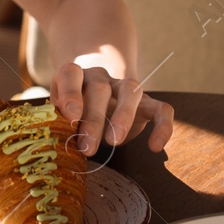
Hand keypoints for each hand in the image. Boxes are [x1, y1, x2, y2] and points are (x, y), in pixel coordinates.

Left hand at [50, 62, 173, 156]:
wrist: (96, 106)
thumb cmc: (74, 114)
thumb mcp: (60, 116)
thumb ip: (60, 121)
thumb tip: (60, 136)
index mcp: (76, 77)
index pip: (70, 74)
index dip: (70, 93)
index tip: (71, 116)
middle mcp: (101, 78)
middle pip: (99, 89)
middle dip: (93, 120)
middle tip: (87, 148)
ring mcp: (125, 87)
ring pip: (130, 91)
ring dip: (123, 116)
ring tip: (114, 142)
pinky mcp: (147, 103)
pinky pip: (161, 109)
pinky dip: (162, 126)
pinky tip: (155, 147)